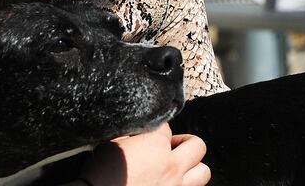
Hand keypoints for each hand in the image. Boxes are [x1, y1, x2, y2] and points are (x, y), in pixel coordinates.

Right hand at [78, 123, 209, 184]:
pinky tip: (169, 182)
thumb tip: (137, 132)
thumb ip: (130, 134)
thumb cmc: (101, 174)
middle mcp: (171, 165)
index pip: (165, 125)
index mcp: (155, 144)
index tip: (151, 130)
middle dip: (185, 141)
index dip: (157, 127)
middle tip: (172, 145)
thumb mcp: (111, 143)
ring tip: (178, 166)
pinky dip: (184, 184)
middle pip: (197, 145)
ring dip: (193, 166)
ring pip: (203, 172)